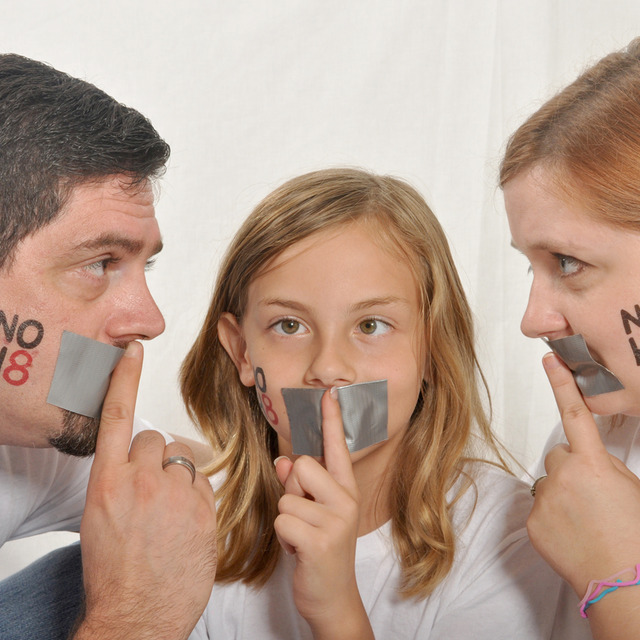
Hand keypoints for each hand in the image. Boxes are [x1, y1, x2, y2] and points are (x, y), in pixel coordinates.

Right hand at [75, 342, 216, 639]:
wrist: (137, 614)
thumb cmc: (114, 571)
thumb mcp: (101, 519)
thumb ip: (120, 481)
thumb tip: (141, 461)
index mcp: (107, 482)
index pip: (117, 417)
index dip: (125, 380)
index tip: (134, 351)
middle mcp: (140, 481)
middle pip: (156, 440)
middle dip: (155, 459)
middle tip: (152, 494)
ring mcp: (174, 494)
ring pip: (184, 463)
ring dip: (178, 481)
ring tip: (168, 518)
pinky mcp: (203, 509)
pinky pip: (204, 485)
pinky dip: (196, 498)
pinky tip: (186, 526)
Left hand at [274, 389, 372, 639]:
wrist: (333, 597)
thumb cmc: (319, 548)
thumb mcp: (312, 513)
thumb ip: (299, 484)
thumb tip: (282, 459)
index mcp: (346, 489)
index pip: (338, 447)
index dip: (332, 420)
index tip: (330, 393)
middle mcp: (346, 499)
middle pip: (302, 465)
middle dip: (292, 490)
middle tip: (304, 517)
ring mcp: (336, 520)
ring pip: (286, 497)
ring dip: (286, 520)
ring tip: (302, 537)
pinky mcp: (320, 540)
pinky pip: (282, 520)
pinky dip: (283, 538)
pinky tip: (299, 551)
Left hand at [528, 353, 639, 597]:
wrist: (626, 584)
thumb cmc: (636, 538)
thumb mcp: (631, 490)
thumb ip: (605, 467)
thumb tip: (590, 461)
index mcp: (593, 464)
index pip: (575, 415)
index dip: (562, 385)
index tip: (549, 361)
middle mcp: (563, 475)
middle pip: (559, 456)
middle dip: (572, 469)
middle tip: (593, 498)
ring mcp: (544, 499)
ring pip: (548, 483)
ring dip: (561, 493)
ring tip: (585, 520)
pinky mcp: (532, 521)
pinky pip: (540, 509)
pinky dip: (552, 517)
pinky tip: (572, 535)